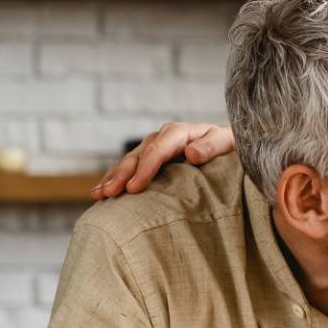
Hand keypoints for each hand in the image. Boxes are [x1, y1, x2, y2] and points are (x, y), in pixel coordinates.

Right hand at [93, 122, 234, 199]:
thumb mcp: (226, 142)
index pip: (158, 150)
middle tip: (109, 193)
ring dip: (113, 177)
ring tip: (99, 194)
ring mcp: (152, 147)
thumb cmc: (229, 145)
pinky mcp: (149, 158)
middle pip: (138, 156)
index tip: (134, 187)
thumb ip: (211, 147)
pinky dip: (114, 179)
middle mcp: (161, 137)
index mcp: (179, 132)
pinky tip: (100, 193)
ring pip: (129, 161)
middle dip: (122, 174)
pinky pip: (128, 168)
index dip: (145, 169)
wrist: (227, 143)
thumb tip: (191, 153)